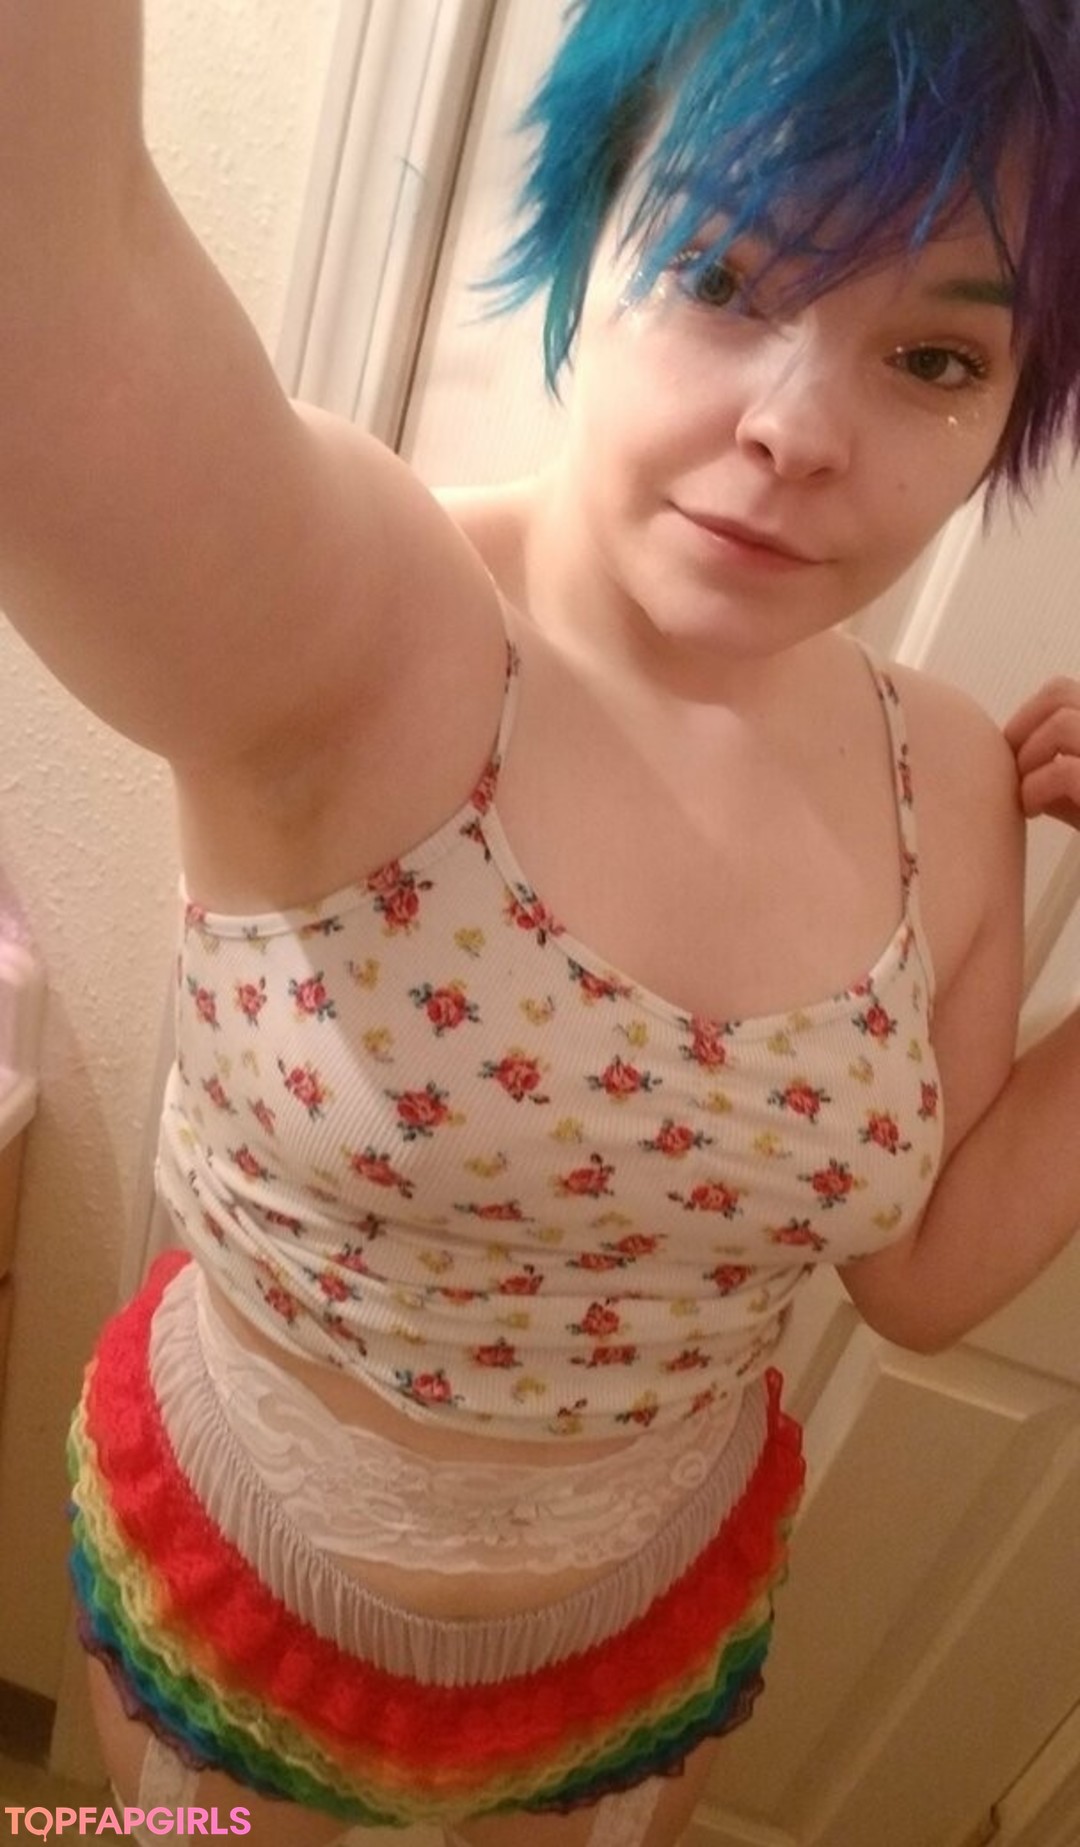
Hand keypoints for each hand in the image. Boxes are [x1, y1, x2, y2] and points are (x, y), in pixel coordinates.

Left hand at [1004, 677, 1079, 827]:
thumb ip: (1059, 773)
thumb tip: (1016, 762)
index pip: (1063, 691)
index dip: (1028, 716)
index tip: (1015, 754)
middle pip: (1060, 694)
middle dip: (1021, 728)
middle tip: (1013, 771)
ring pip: (1062, 724)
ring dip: (1029, 758)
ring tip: (1026, 795)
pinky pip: (1065, 772)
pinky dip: (1037, 789)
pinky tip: (1034, 811)